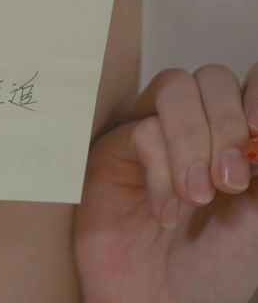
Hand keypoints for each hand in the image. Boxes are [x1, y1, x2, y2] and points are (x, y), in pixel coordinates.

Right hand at [75, 63, 257, 302]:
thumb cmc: (216, 267)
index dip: (256, 94)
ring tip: (198, 195)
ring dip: (191, 141)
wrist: (163, 302)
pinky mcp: (114, 150)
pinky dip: (161, 174)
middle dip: (227, 125)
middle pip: (211, 77)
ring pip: (173, 88)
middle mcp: (196, 126)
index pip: (250, 81)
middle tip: (230, 182)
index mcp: (238, 136)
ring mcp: (152, 133)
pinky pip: (141, 131)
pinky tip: (166, 212)